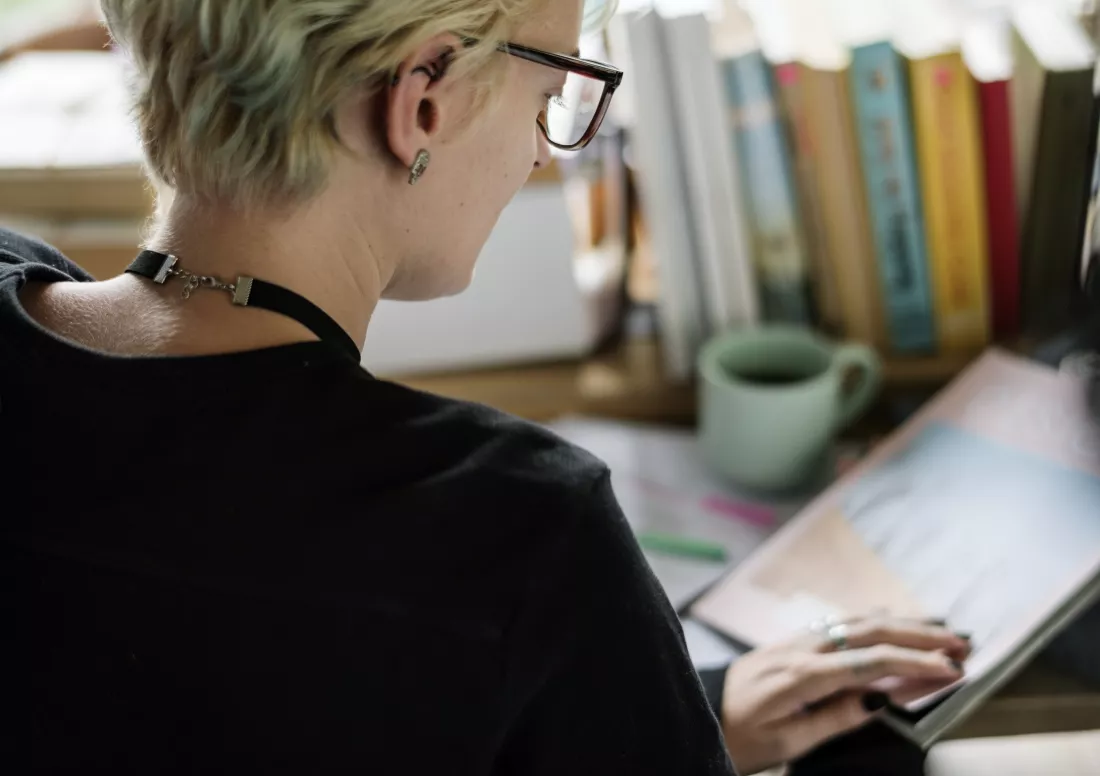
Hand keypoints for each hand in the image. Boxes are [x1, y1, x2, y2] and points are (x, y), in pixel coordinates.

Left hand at [720, 616, 971, 774]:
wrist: (694, 713)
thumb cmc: (738, 736)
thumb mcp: (787, 742)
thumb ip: (834, 718)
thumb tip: (879, 699)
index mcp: (800, 676)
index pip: (870, 663)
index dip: (914, 664)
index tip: (952, 670)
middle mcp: (799, 649)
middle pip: (869, 632)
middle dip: (919, 636)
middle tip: (962, 644)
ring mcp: (794, 641)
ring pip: (856, 622)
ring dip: (901, 623)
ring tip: (941, 628)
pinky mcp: (789, 642)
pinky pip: (839, 624)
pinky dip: (872, 620)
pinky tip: (890, 619)